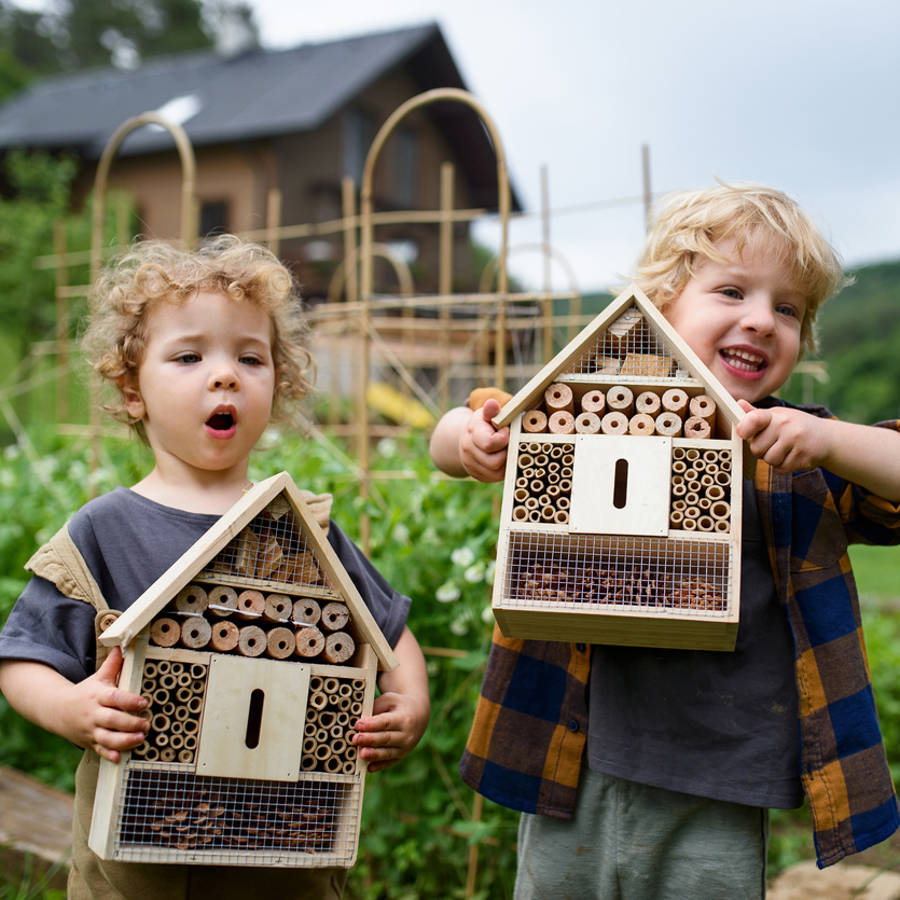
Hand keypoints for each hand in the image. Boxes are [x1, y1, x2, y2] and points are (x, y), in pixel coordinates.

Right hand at [59, 646, 148, 761]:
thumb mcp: (98, 677)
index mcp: (98, 696)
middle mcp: (94, 714)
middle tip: (146, 724)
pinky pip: (98, 751)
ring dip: (124, 741)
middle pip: (112, 720)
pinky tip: (119, 758)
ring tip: (141, 738)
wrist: (56, 710)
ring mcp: (91, 730)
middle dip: (130, 723)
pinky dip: (108, 755)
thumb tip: (124, 643)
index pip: (115, 698)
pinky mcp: (89, 742)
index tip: (144, 703)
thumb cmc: (85, 692)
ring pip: (107, 738)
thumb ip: (113, 664)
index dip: (129, 701)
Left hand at [352, 689, 428, 771]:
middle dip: (370, 740)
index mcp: (403, 718)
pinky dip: (379, 766)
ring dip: (374, 754)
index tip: (358, 724)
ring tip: (362, 754)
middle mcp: (406, 735)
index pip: (386, 722)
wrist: (418, 715)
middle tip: (355, 739)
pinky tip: (369, 767)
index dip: (372, 724)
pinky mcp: (401, 756)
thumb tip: (359, 723)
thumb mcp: (389, 701)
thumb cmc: (398, 706)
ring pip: (388, 753)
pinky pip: (390, 762)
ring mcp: (405, 748)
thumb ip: (375, 709)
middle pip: (386, 738)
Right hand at [459, 398, 509, 481]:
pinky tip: (504, 459)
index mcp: (472, 432)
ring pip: (497, 473)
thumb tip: (492, 404)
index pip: (490, 443)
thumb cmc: (484, 424)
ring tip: (507, 451)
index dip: (504, 438)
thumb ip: (492, 410)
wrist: (468, 438)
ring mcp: (471, 465)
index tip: (506, 431)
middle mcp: (468, 450)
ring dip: (507, 463)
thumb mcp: (487, 414)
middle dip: (507, 453)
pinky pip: (495, 478)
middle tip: (509, 443)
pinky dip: (503, 470)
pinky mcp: (477, 475)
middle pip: (495, 461)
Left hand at [736, 399, 828, 473]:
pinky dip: (783, 466)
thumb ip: (756, 415)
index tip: (743, 433)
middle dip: (761, 450)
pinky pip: (781, 469)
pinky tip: (792, 456)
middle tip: (773, 444)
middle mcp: (786, 426)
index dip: (744, 429)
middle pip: (756, 448)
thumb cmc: (795, 426)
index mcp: (776, 415)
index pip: (754, 420)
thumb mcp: (778, 416)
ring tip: (784, 450)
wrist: (827, 438)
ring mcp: (796, 442)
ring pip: (769, 460)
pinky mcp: (804, 457)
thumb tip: (738, 403)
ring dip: (773, 459)